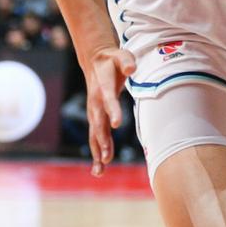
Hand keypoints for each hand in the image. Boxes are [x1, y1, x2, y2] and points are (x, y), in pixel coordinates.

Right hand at [83, 45, 135, 175]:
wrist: (95, 61)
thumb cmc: (112, 60)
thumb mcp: (121, 55)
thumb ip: (126, 61)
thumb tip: (131, 68)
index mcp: (103, 87)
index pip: (109, 100)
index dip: (113, 111)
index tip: (117, 124)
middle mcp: (95, 102)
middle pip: (98, 123)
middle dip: (102, 141)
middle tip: (107, 157)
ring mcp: (93, 112)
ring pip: (94, 134)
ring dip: (97, 152)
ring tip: (100, 170)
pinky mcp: (95, 118)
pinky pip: (95, 137)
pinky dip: (97, 152)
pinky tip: (99, 169)